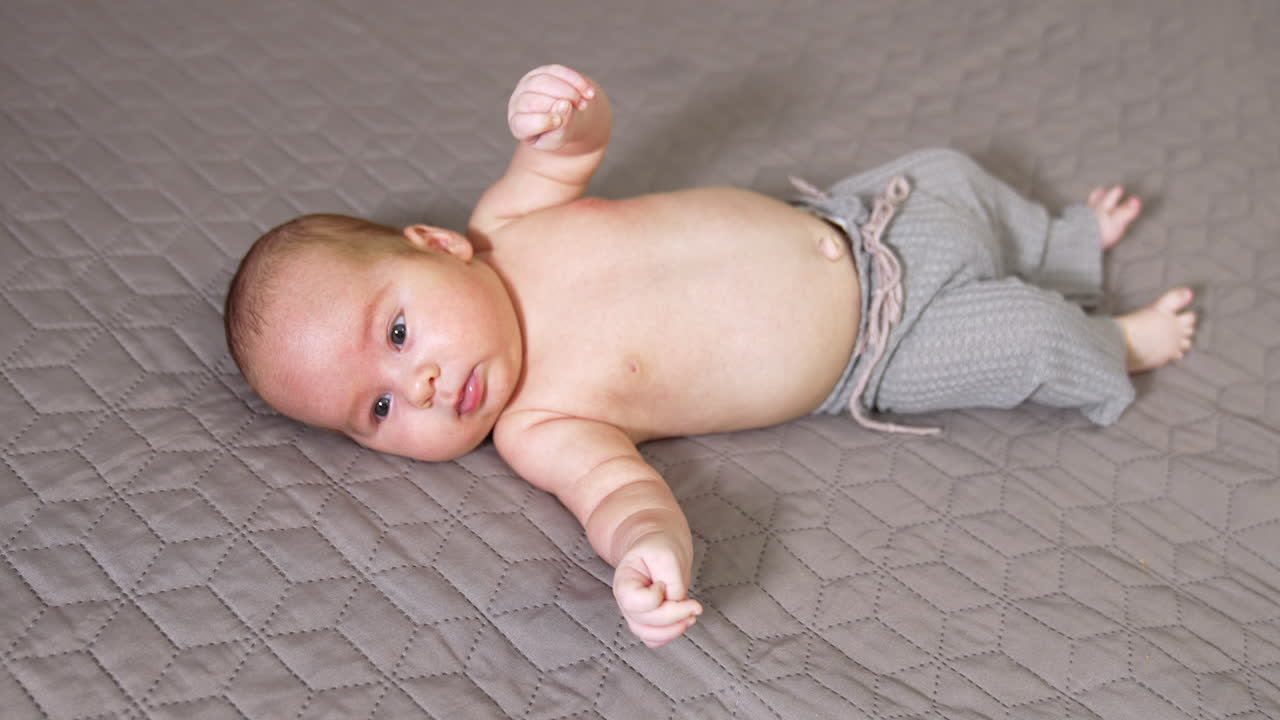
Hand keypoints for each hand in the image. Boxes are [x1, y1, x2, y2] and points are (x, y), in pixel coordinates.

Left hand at [507, 64, 596, 150]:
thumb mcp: (559, 138)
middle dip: (558, 104)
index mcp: (518, 126)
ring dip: (568, 91)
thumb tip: (565, 104)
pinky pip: (557, 71)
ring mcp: (528, 85)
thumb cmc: (559, 133)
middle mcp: (518, 103)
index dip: (541, 122)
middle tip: (579, 111)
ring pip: (544, 82)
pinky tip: (589, 93)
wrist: (567, 118)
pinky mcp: (542, 72)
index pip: (522, 123)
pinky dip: (575, 81)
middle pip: (533, 101)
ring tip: (584, 104)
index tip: (560, 122)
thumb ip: (560, 127)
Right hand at [613, 533, 702, 647]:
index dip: (655, 597)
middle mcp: (625, 602)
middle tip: (694, 605)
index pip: (634, 602)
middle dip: (674, 616)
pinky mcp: (647, 622)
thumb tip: (678, 604)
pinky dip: (670, 635)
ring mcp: (635, 615)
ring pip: (649, 635)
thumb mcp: (666, 554)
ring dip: (674, 630)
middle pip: (644, 622)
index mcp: (623, 583)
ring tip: (692, 616)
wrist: (658, 548)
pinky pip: (655, 640)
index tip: (663, 582)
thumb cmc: (658, 548)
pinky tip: (684, 621)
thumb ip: (673, 580)